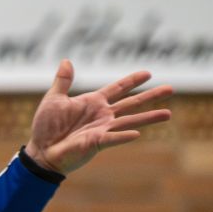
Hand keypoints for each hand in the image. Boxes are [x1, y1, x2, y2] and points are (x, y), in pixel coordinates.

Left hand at [27, 60, 173, 174]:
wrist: (41, 150)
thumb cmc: (47, 127)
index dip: (132, 81)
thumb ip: (63, 81)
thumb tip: (66, 60)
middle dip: (151, 96)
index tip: (148, 73)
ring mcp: (102, 129)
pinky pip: (112, 138)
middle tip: (171, 88)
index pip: (118, 88)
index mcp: (93, 102)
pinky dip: (123, 136)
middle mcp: (102, 115)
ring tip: (168, 114)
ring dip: (148, 117)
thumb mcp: (54, 99)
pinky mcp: (96, 143)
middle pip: (131, 103)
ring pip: (130, 121)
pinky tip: (137, 134)